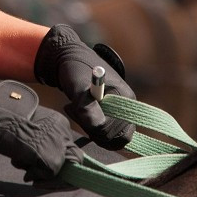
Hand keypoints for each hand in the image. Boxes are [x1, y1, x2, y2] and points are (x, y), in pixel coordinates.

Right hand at [0, 74, 82, 180]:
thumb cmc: (3, 121)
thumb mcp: (29, 130)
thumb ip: (43, 143)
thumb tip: (51, 168)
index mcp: (59, 122)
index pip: (72, 150)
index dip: (65, 166)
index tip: (51, 176)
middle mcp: (63, 131)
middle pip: (74, 161)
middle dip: (60, 176)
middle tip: (39, 180)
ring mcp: (57, 142)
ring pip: (61, 170)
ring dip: (43, 174)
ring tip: (22, 163)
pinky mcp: (48, 153)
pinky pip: (49, 174)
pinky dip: (36, 175)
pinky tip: (20, 163)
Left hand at [33, 24, 134, 149]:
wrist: (69, 59)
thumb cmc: (75, 69)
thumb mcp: (77, 86)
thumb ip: (86, 107)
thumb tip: (98, 128)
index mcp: (126, 98)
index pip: (121, 131)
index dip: (99, 129)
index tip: (78, 110)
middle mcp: (127, 107)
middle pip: (117, 137)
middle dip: (94, 130)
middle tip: (74, 111)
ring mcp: (120, 111)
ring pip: (109, 137)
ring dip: (90, 129)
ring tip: (75, 110)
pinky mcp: (111, 115)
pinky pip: (104, 133)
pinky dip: (90, 128)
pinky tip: (78, 112)